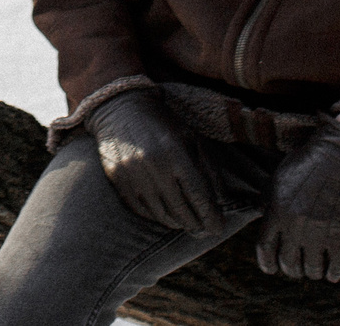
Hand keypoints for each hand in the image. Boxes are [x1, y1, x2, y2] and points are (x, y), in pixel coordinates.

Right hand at [86, 87, 225, 233]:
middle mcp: (154, 166)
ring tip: (185, 223)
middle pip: (180, 210)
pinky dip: (155, 216)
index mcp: (176, 153)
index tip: (218, 229)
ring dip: (176, 223)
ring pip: (160, 214)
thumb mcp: (191, 137)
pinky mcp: (117, 180)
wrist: (120, 108)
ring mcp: (133, 175)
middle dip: (196, 225)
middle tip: (204, 231)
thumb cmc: (162, 123)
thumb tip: (222, 199)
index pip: (198, 195)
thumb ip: (207, 167)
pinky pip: (140, 210)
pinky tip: (164, 214)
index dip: (210, 216)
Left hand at [256, 117, 339, 281]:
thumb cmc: (307, 163)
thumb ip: (267, 201)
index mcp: (276, 212)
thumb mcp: (278, 178)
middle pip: (288, 264)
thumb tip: (261, 218)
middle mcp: (294, 226)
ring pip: (312, 270)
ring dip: (313, 272)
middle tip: (297, 267)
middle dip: (292, 269)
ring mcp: (319, 232)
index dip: (267, 264)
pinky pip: (336, 267)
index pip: (265, 250)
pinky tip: (333, 271)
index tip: (272, 269)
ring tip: (316, 268)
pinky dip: (334, 273)